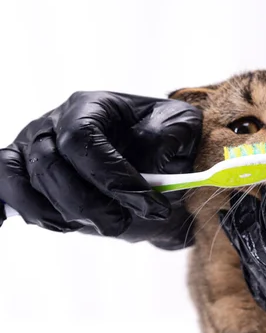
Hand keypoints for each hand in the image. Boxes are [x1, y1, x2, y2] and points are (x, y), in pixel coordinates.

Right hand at [0, 91, 202, 249]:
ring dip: (63, 214)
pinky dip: (26, 210)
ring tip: (105, 226)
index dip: (112, 175)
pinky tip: (57, 224)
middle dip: (91, 203)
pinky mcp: (23, 173)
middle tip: (125, 222)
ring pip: (25, 183)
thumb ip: (170, 135)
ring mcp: (32, 148)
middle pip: (51, 165)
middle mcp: (54, 124)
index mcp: (92, 106)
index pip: (82, 137)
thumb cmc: (165, 140)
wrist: (152, 160)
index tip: (148, 204)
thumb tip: (150, 156)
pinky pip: (3, 189)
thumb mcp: (182, 127)